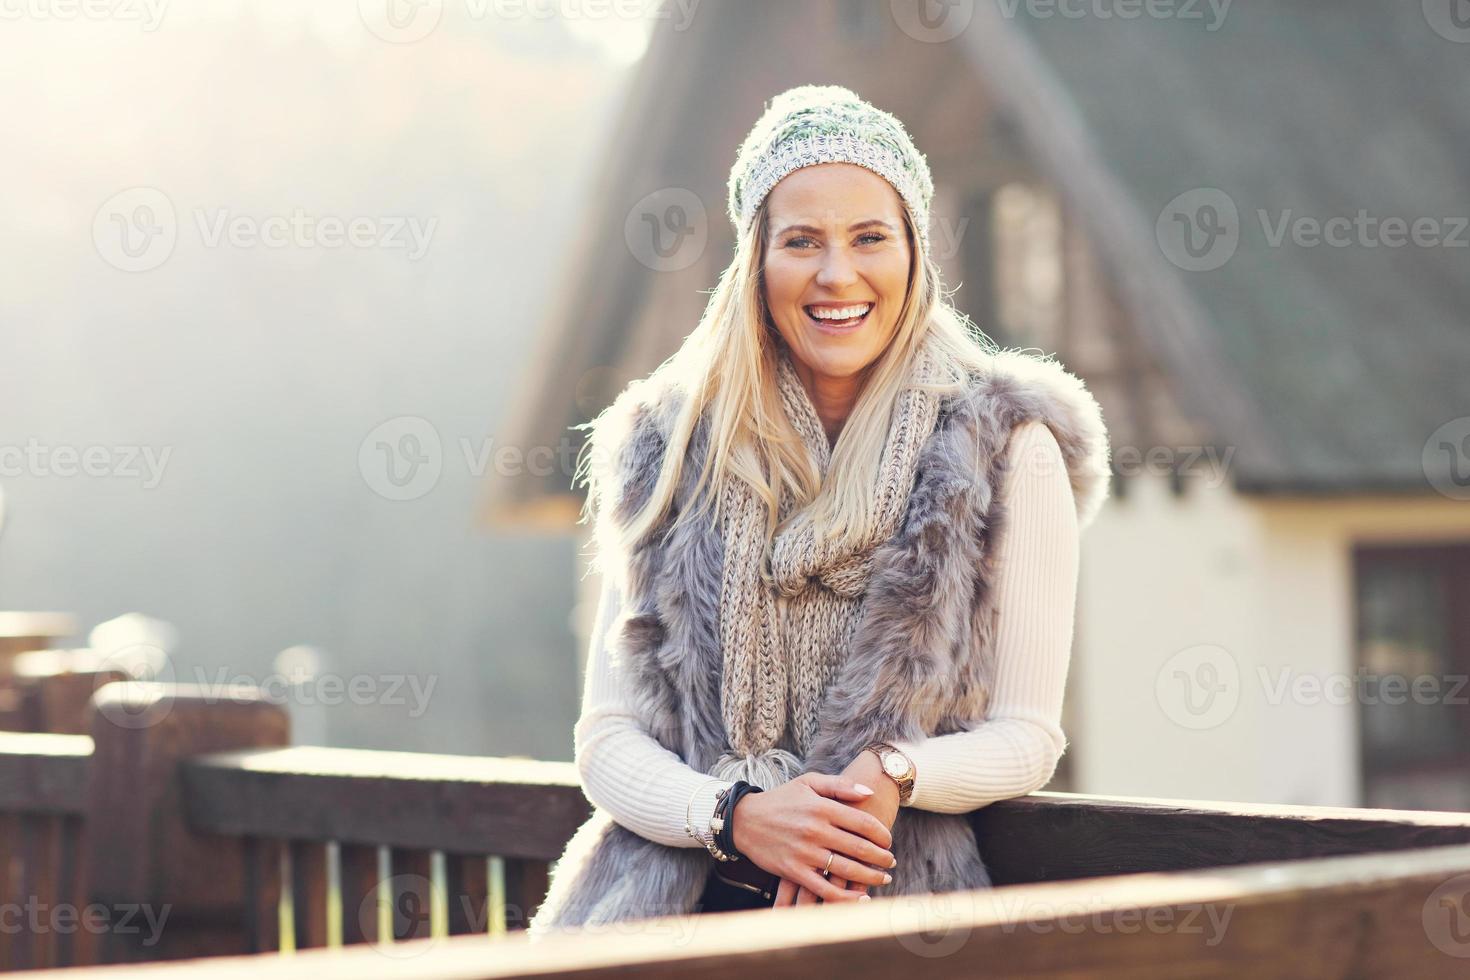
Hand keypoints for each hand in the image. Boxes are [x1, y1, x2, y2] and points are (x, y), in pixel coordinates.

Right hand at [775, 751, 898, 906]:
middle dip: (882, 858)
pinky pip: (825, 889)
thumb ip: (840, 786)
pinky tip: (861, 898)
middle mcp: (815, 830)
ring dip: (871, 877)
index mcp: (821, 807)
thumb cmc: (780, 799)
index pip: (863, 823)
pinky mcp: (794, 871)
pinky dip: (846, 897)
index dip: (882, 834)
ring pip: (846, 870)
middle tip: (892, 862)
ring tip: (883, 878)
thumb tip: (868, 793)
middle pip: (859, 848)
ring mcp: (804, 852)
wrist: (743, 819)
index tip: (888, 840)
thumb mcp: (808, 783)